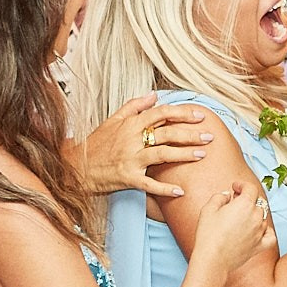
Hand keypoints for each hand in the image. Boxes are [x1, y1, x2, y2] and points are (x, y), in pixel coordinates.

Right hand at [82, 94, 212, 196]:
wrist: (77, 166)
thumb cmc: (97, 144)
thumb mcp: (112, 120)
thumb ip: (134, 106)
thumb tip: (154, 95)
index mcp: (131, 124)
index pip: (161, 113)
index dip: (182, 113)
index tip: (200, 115)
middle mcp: (132, 140)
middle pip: (167, 133)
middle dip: (190, 134)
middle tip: (210, 135)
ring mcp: (131, 159)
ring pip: (163, 155)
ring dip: (184, 155)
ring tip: (202, 155)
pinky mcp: (128, 178)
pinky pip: (150, 184)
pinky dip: (166, 189)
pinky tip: (181, 191)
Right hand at [192, 179, 274, 276]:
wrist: (212, 259)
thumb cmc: (208, 234)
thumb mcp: (208, 209)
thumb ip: (219, 197)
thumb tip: (227, 195)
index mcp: (245, 204)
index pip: (250, 188)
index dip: (242, 185)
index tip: (235, 187)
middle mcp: (256, 217)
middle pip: (258, 202)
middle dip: (247, 198)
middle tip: (235, 202)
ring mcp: (259, 232)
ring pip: (263, 217)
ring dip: (254, 214)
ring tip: (242, 217)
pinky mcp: (260, 246)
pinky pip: (270, 236)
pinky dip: (267, 231)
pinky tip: (259, 230)